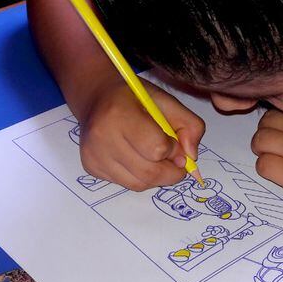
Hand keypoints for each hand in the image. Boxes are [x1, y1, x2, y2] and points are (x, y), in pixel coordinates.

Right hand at [78, 79, 204, 190]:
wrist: (97, 97)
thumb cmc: (134, 98)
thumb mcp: (167, 101)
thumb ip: (189, 125)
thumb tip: (191, 157)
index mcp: (120, 114)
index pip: (157, 149)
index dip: (173, 150)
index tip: (174, 144)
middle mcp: (102, 137)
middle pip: (149, 173)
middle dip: (171, 172)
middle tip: (176, 163)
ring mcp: (94, 154)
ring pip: (138, 184)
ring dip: (156, 178)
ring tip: (157, 160)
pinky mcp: (91, 166)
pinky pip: (125, 183)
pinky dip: (139, 177)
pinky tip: (137, 159)